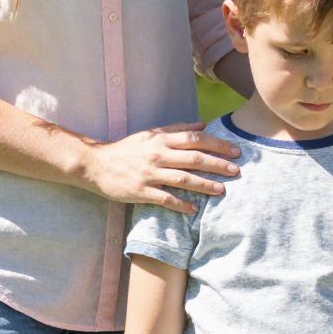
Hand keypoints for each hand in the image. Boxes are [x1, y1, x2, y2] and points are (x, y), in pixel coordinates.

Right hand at [84, 123, 239, 214]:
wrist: (96, 164)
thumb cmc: (126, 149)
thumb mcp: (150, 134)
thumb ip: (176, 129)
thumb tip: (202, 124)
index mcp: (161, 140)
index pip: (195, 139)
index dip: (217, 144)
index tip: (235, 150)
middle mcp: (158, 155)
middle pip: (194, 159)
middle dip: (218, 165)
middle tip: (236, 171)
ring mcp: (149, 174)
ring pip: (183, 179)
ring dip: (205, 185)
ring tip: (222, 190)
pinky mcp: (141, 191)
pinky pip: (165, 198)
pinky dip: (181, 204)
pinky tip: (194, 209)